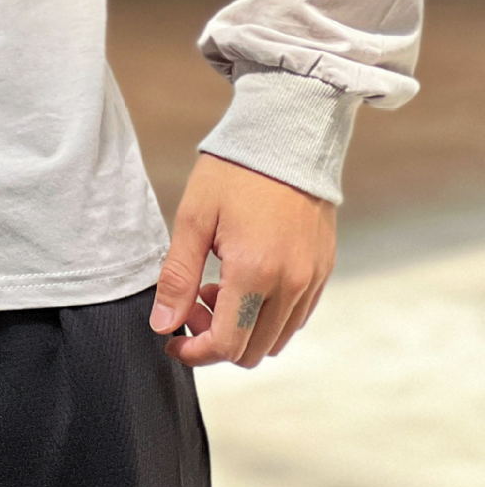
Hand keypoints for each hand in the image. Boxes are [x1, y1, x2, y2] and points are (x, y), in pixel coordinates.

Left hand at [150, 152, 336, 368]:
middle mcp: (291, 284)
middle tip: (193, 302)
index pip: (226, 344)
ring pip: (276, 339)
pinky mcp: (323, 270)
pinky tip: (247, 280)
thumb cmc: (235, 171)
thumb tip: (163, 325)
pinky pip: (296, 317)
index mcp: (255, 272)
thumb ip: (178, 276)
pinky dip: (268, 316)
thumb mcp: (194, 217)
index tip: (173, 338)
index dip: (195, 352)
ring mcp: (311, 280)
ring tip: (218, 286)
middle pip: (252, 351)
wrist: (287, 134)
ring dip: (243, 329)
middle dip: (216, 339)